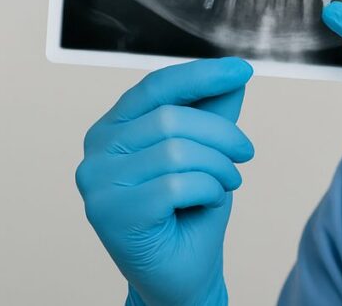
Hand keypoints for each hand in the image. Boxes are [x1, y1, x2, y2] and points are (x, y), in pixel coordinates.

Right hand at [74, 58, 254, 305]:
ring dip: (218, 166)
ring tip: (226, 182)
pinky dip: (208, 190)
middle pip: (171, 118)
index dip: (201, 75)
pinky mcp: (110, 214)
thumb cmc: (190, 208)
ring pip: (177, 152)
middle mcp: (96, 152)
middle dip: (222, 134)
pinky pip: (177, 185)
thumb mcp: (206, 151)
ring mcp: (97, 184)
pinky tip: (209, 201)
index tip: (242, 69)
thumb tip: (234, 73)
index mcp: (113, 128)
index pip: (156, 86)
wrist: (181, 271)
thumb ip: (213, 112)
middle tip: (244, 154)